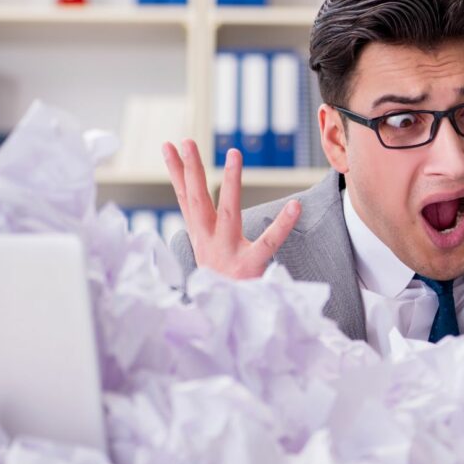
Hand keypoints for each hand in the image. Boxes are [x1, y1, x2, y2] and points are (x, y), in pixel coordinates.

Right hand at [162, 139, 300, 278]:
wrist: (223, 321)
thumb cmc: (219, 284)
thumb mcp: (207, 255)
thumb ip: (205, 231)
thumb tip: (200, 212)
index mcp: (200, 237)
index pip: (184, 198)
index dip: (176, 172)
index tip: (168, 145)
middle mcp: (209, 241)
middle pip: (197, 200)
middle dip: (190, 170)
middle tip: (187, 141)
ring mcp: (228, 252)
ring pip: (228, 211)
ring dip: (230, 182)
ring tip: (234, 154)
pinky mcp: (250, 265)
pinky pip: (269, 241)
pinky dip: (283, 224)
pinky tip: (296, 206)